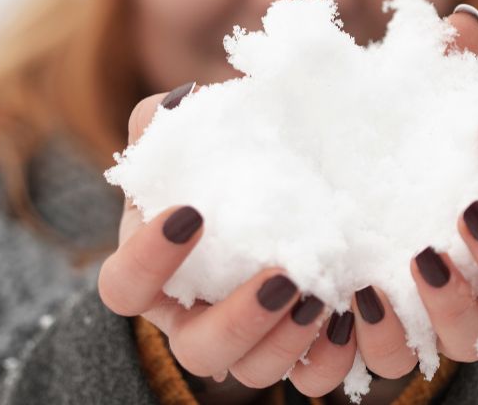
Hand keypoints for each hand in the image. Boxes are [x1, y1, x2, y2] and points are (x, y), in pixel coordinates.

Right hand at [97, 85, 355, 397]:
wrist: (272, 199)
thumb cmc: (219, 168)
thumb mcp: (192, 142)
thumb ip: (171, 121)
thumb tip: (183, 101)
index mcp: (153, 272)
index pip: (125, 286)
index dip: (149, 260)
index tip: (192, 213)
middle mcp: (192, 317)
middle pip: (196, 349)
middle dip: (237, 320)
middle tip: (280, 276)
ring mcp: (243, 342)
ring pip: (252, 373)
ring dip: (287, 342)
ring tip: (322, 295)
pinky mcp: (291, 348)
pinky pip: (308, 378)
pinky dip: (329, 357)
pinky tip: (352, 316)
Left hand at [305, 5, 477, 379]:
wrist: (363, 221)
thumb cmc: (408, 160)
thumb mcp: (419, 116)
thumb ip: (444, 76)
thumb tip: (458, 24)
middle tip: (471, 212)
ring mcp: (454, 315)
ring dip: (454, 304)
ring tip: (419, 259)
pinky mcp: (403, 337)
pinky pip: (404, 354)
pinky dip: (385, 333)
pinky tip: (355, 296)